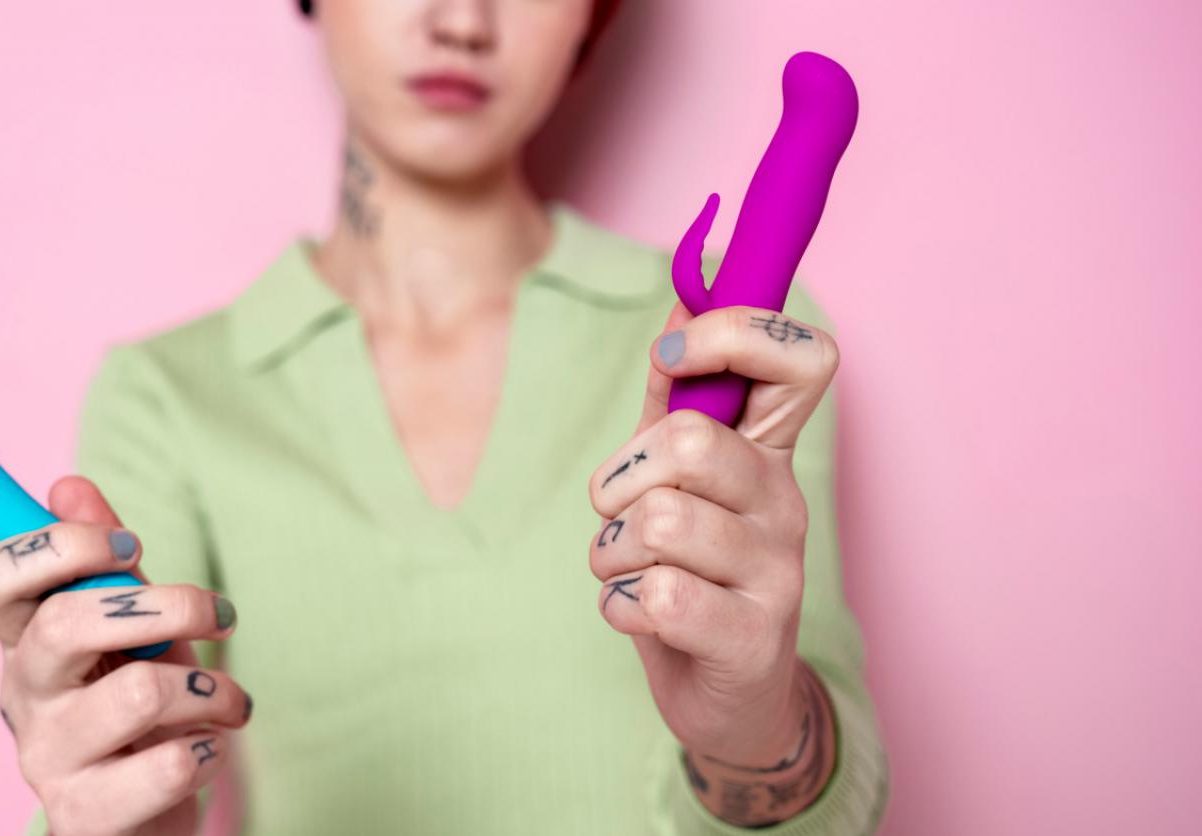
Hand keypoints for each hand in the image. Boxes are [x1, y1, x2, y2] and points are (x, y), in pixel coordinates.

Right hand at [0, 475, 250, 835]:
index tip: (132, 547)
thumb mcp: (131, 629)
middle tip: (217, 612)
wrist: (147, 818)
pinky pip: (166, 766)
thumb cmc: (141, 715)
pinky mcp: (86, 815)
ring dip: (211, 689)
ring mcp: (47, 761)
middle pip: (63, 623)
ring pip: (137, 693)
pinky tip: (208, 748)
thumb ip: (106, 564)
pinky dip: (210, 747)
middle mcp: (22, 698)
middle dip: (165, 605)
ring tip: (228, 701)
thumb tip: (68, 485)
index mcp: (22, 641)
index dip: (56, 546)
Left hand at [587, 302, 838, 771]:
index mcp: (771, 451)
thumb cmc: (693, 570)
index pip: (804, 358)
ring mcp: (777, 573)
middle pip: (690, 442)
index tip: (673, 355)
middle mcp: (785, 502)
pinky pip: (654, 598)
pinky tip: (641, 615)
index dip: (733, 333)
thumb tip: (682, 293)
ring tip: (628, 570)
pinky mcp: (750, 639)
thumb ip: (675, 395)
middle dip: (620, 478)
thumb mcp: (679, 478)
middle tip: (621, 511)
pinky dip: (618, 607)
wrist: (729, 696)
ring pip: (657, 524)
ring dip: (609, 552)